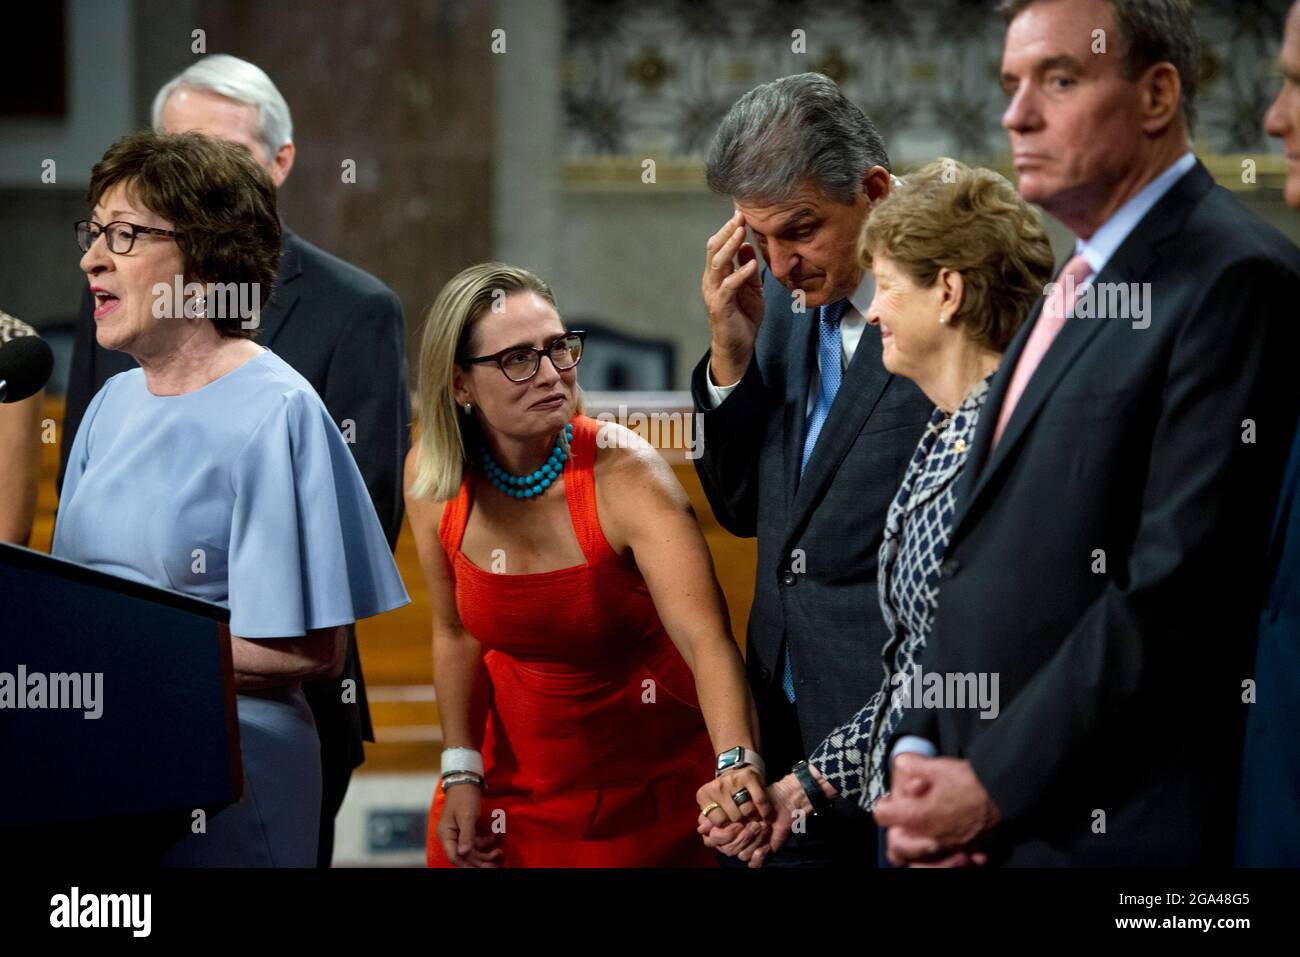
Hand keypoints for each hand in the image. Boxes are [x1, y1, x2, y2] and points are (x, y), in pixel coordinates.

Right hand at [437, 783, 502, 867]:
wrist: (467, 780)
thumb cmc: (464, 796)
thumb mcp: (467, 815)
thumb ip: (466, 835)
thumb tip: (463, 853)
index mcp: (446, 834)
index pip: (454, 857)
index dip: (467, 864)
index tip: (482, 868)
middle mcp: (451, 836)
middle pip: (465, 856)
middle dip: (480, 860)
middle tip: (494, 865)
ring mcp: (459, 833)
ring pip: (472, 850)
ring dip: (486, 851)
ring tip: (499, 852)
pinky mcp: (467, 829)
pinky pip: (477, 841)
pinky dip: (486, 840)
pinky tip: (496, 836)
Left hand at [696, 765, 769, 826]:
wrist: (737, 771)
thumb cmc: (724, 796)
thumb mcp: (712, 808)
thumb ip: (708, 823)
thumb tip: (703, 831)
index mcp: (704, 795)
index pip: (719, 823)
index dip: (729, 829)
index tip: (734, 828)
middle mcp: (717, 786)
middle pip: (734, 818)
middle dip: (742, 824)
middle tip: (746, 824)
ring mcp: (733, 780)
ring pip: (748, 811)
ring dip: (754, 818)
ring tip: (754, 819)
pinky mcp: (749, 776)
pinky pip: (760, 801)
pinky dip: (765, 811)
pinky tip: (765, 816)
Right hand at [696, 774, 803, 867]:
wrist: (781, 799)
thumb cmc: (755, 796)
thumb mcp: (733, 799)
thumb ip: (716, 814)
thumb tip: (701, 828)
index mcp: (721, 826)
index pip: (712, 840)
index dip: (724, 834)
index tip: (736, 823)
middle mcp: (731, 838)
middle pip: (727, 849)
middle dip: (743, 836)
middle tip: (755, 823)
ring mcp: (744, 846)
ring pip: (741, 855)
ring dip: (755, 840)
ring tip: (764, 827)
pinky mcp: (758, 853)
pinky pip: (752, 864)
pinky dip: (760, 856)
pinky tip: (767, 846)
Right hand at [702, 208, 764, 385]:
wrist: (737, 347)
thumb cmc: (743, 317)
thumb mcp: (751, 288)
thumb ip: (748, 268)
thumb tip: (747, 245)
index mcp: (718, 275)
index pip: (719, 246)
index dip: (728, 229)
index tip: (742, 213)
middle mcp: (712, 281)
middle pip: (715, 249)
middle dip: (727, 231)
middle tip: (740, 215)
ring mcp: (714, 293)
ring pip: (718, 264)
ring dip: (730, 246)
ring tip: (742, 232)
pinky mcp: (720, 306)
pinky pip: (729, 286)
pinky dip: (741, 274)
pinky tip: (752, 264)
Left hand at [873, 755, 998, 866]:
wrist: (1007, 795)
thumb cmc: (971, 781)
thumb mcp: (938, 767)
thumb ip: (914, 766)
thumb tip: (900, 763)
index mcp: (918, 817)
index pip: (882, 816)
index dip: (883, 805)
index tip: (889, 799)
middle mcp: (930, 838)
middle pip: (898, 847)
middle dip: (897, 832)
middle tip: (906, 818)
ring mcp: (949, 848)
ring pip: (922, 858)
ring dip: (920, 846)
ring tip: (927, 830)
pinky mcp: (969, 851)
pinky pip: (952, 859)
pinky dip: (949, 853)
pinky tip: (954, 840)